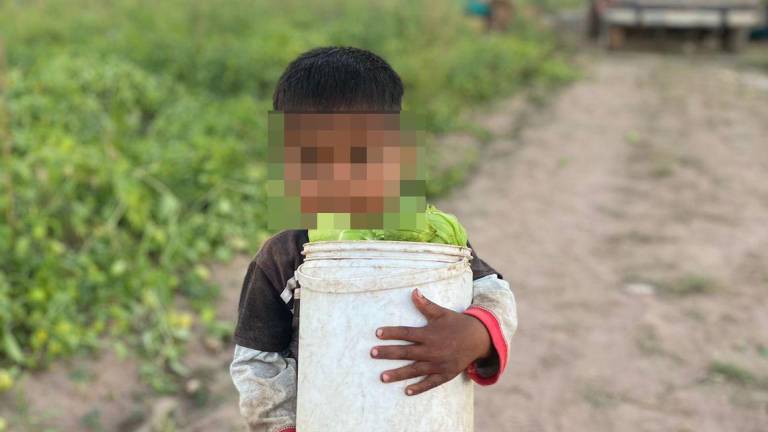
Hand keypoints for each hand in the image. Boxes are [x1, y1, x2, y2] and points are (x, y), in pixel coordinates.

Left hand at [370, 288, 492, 395]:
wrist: (479, 338)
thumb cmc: (456, 323)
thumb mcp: (441, 313)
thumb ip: (426, 305)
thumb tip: (413, 291)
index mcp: (429, 334)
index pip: (406, 333)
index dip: (392, 333)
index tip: (378, 333)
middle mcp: (432, 350)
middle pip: (406, 352)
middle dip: (388, 353)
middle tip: (373, 353)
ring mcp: (438, 364)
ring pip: (414, 370)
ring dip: (398, 374)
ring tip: (382, 377)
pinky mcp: (445, 374)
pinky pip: (430, 383)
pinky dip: (419, 388)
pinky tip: (406, 391)